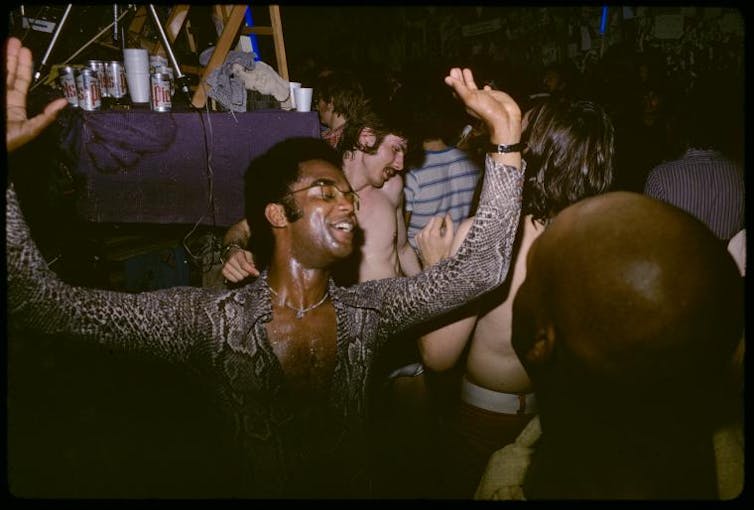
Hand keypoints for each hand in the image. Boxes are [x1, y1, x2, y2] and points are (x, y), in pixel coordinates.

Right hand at [6, 37, 67, 151]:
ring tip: (9, 43)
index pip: (20, 80)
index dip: (23, 65)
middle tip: (15, 41)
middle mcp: (3, 97)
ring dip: (4, 57)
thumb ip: (46, 117)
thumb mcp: (30, 130)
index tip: (25, 51)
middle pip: (7, 71)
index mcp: (15, 105)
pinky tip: (0, 56)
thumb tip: (64, 103)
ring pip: (0, 72)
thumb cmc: (7, 143)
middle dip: (12, 56)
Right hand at [221, 248, 258, 282]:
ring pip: (239, 277)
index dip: (251, 270)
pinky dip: (237, 279)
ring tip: (241, 272)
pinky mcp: (223, 271)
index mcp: (237, 254)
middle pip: (243, 273)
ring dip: (242, 276)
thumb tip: (253, 268)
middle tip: (247, 270)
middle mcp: (230, 260)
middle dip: (247, 273)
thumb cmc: (240, 255)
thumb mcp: (247, 254)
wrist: (229, 253)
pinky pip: (233, 280)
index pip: (244, 265)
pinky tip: (237, 274)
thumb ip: (251, 260)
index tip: (257, 274)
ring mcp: (226, 266)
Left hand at [415, 213, 454, 266]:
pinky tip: (430, 240)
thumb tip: (448, 215)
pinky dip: (427, 232)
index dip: (443, 221)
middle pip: (432, 220)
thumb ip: (449, 225)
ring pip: (427, 225)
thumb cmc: (444, 252)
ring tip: (436, 237)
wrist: (433, 264)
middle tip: (441, 231)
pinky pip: (423, 230)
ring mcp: (419, 236)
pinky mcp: (416, 238)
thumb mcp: (450, 239)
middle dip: (437, 223)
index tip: (445, 226)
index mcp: (433, 233)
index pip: (438, 218)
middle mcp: (424, 233)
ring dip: (432, 228)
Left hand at [444, 68, 520, 144]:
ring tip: (466, 70)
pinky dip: (485, 88)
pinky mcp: (493, 98)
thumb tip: (448, 79)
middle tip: (456, 69)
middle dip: (459, 78)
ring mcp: (483, 99)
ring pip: (474, 88)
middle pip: (463, 88)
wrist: (504, 119)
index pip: (457, 89)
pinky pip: (487, 92)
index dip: (453, 81)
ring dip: (469, 80)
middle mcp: (473, 100)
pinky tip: (485, 86)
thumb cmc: (487, 111)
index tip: (452, 71)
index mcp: (466, 101)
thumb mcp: (470, 98)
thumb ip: (459, 88)